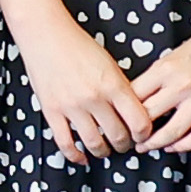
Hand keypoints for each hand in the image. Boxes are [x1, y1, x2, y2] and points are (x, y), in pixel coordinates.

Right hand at [22, 21, 149, 163]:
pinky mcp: (52, 111)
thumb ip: (121, 89)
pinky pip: (65, 142)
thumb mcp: (110, 64)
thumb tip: (132, 113)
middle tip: (124, 143)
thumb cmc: (78, 45)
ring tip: (104, 149)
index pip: (139, 122)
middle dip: (124, 144)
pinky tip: (81, 157)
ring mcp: (72, 106)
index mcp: (113, 84)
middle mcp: (94, 98)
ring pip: (94, 143)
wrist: (46, 34)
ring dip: (103, 151)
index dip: (144, 134)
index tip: (142, 136)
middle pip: (118, 136)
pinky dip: (75, 155)